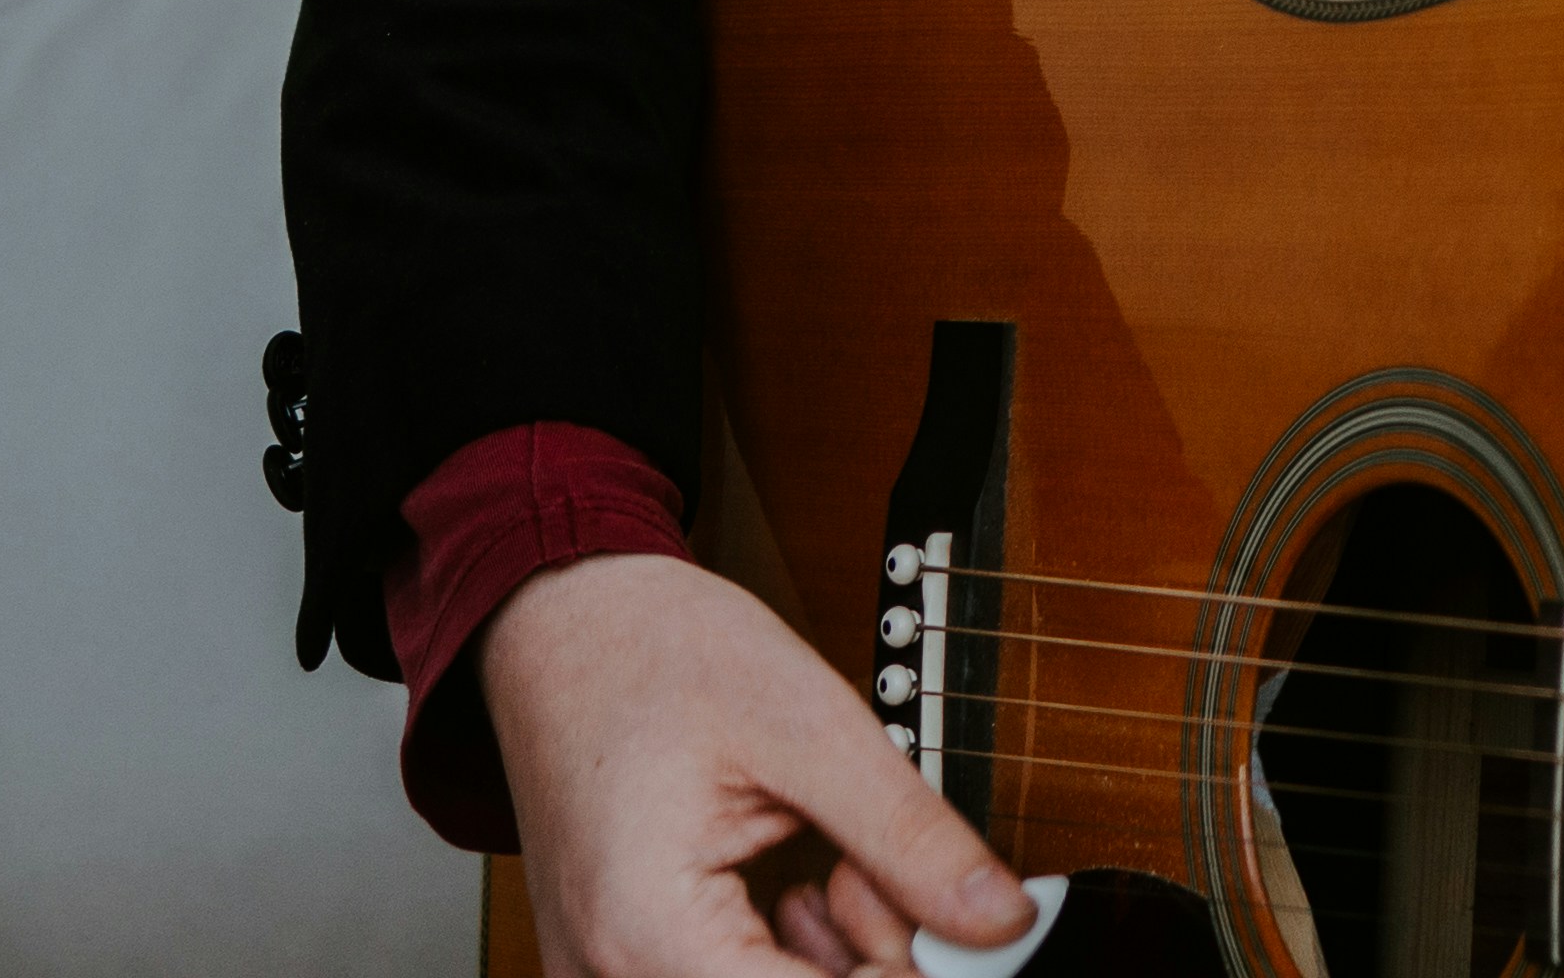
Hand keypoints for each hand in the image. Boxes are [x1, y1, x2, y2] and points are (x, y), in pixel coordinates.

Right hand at [480, 551, 1040, 976]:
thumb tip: (1000, 919)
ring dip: (835, 960)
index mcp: (650, 934)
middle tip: (875, 868)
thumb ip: (910, 838)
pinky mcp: (622, 965)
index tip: (962, 923)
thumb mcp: (813, 731)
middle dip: (870, 962)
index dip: (911, 971)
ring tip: (838, 861)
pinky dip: (789, 953)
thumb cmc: (659, 654)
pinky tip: (799, 883)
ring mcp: (608, 977)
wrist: (564, 622)